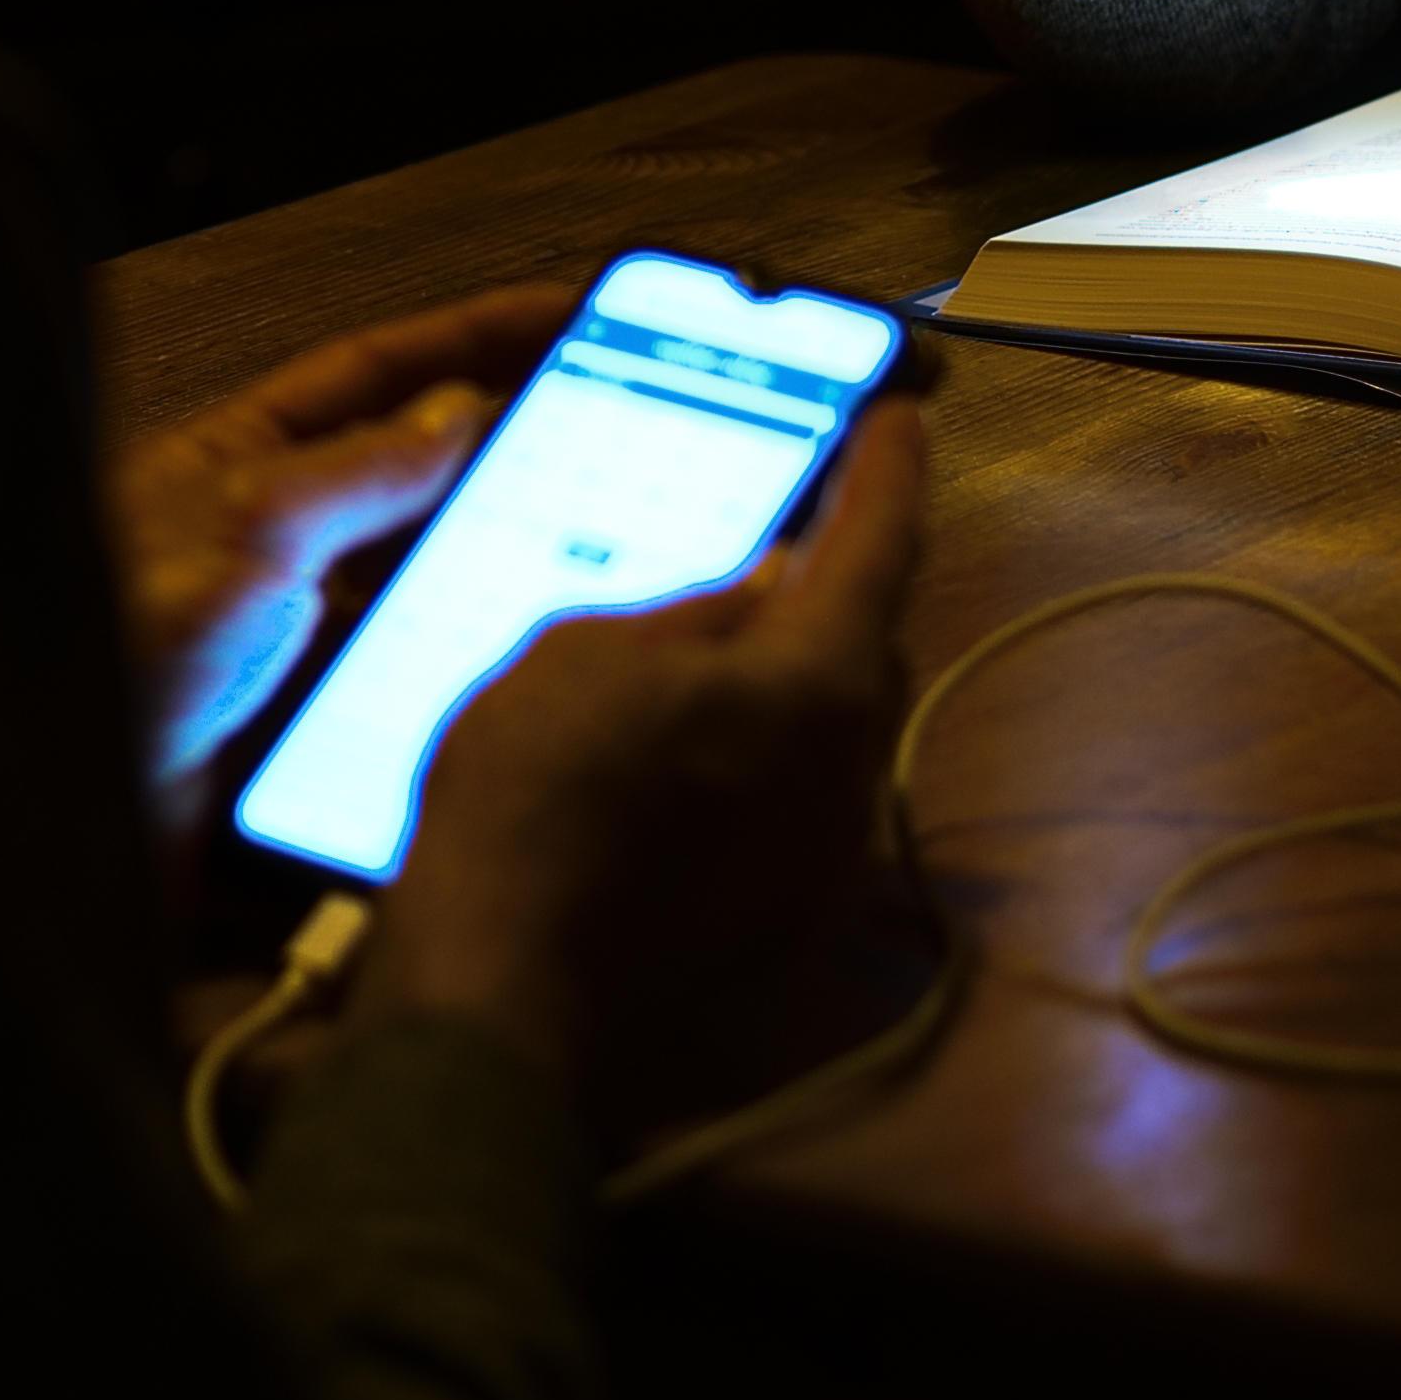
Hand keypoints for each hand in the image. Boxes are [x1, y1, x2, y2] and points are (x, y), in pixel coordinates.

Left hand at [107, 282, 577, 797]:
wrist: (60, 825)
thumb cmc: (115, 653)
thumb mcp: (246, 530)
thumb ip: (358, 470)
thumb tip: (461, 408)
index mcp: (237, 464)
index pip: (379, 374)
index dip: (478, 334)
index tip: (576, 312)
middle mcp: (271, 547)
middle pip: (418, 484)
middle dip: (514, 465)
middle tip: (630, 453)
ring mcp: (294, 647)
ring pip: (429, 596)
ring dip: (506, 586)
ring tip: (609, 572)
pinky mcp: (314, 739)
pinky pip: (414, 701)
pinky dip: (473, 692)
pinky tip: (535, 686)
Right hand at [369, 402, 927, 1090]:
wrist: (504, 986)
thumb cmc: (535, 789)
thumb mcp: (590, 649)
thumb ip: (698, 609)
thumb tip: (765, 586)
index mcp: (820, 679)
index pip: (881, 541)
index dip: (887, 466)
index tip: (895, 413)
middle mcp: (852, 767)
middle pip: (865, 643)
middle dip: (835, 578)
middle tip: (789, 520)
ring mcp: (825, 853)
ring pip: (830, 727)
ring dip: (791, 673)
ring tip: (722, 629)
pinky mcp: (783, 915)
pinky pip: (794, 795)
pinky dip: (762, 748)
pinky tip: (692, 738)